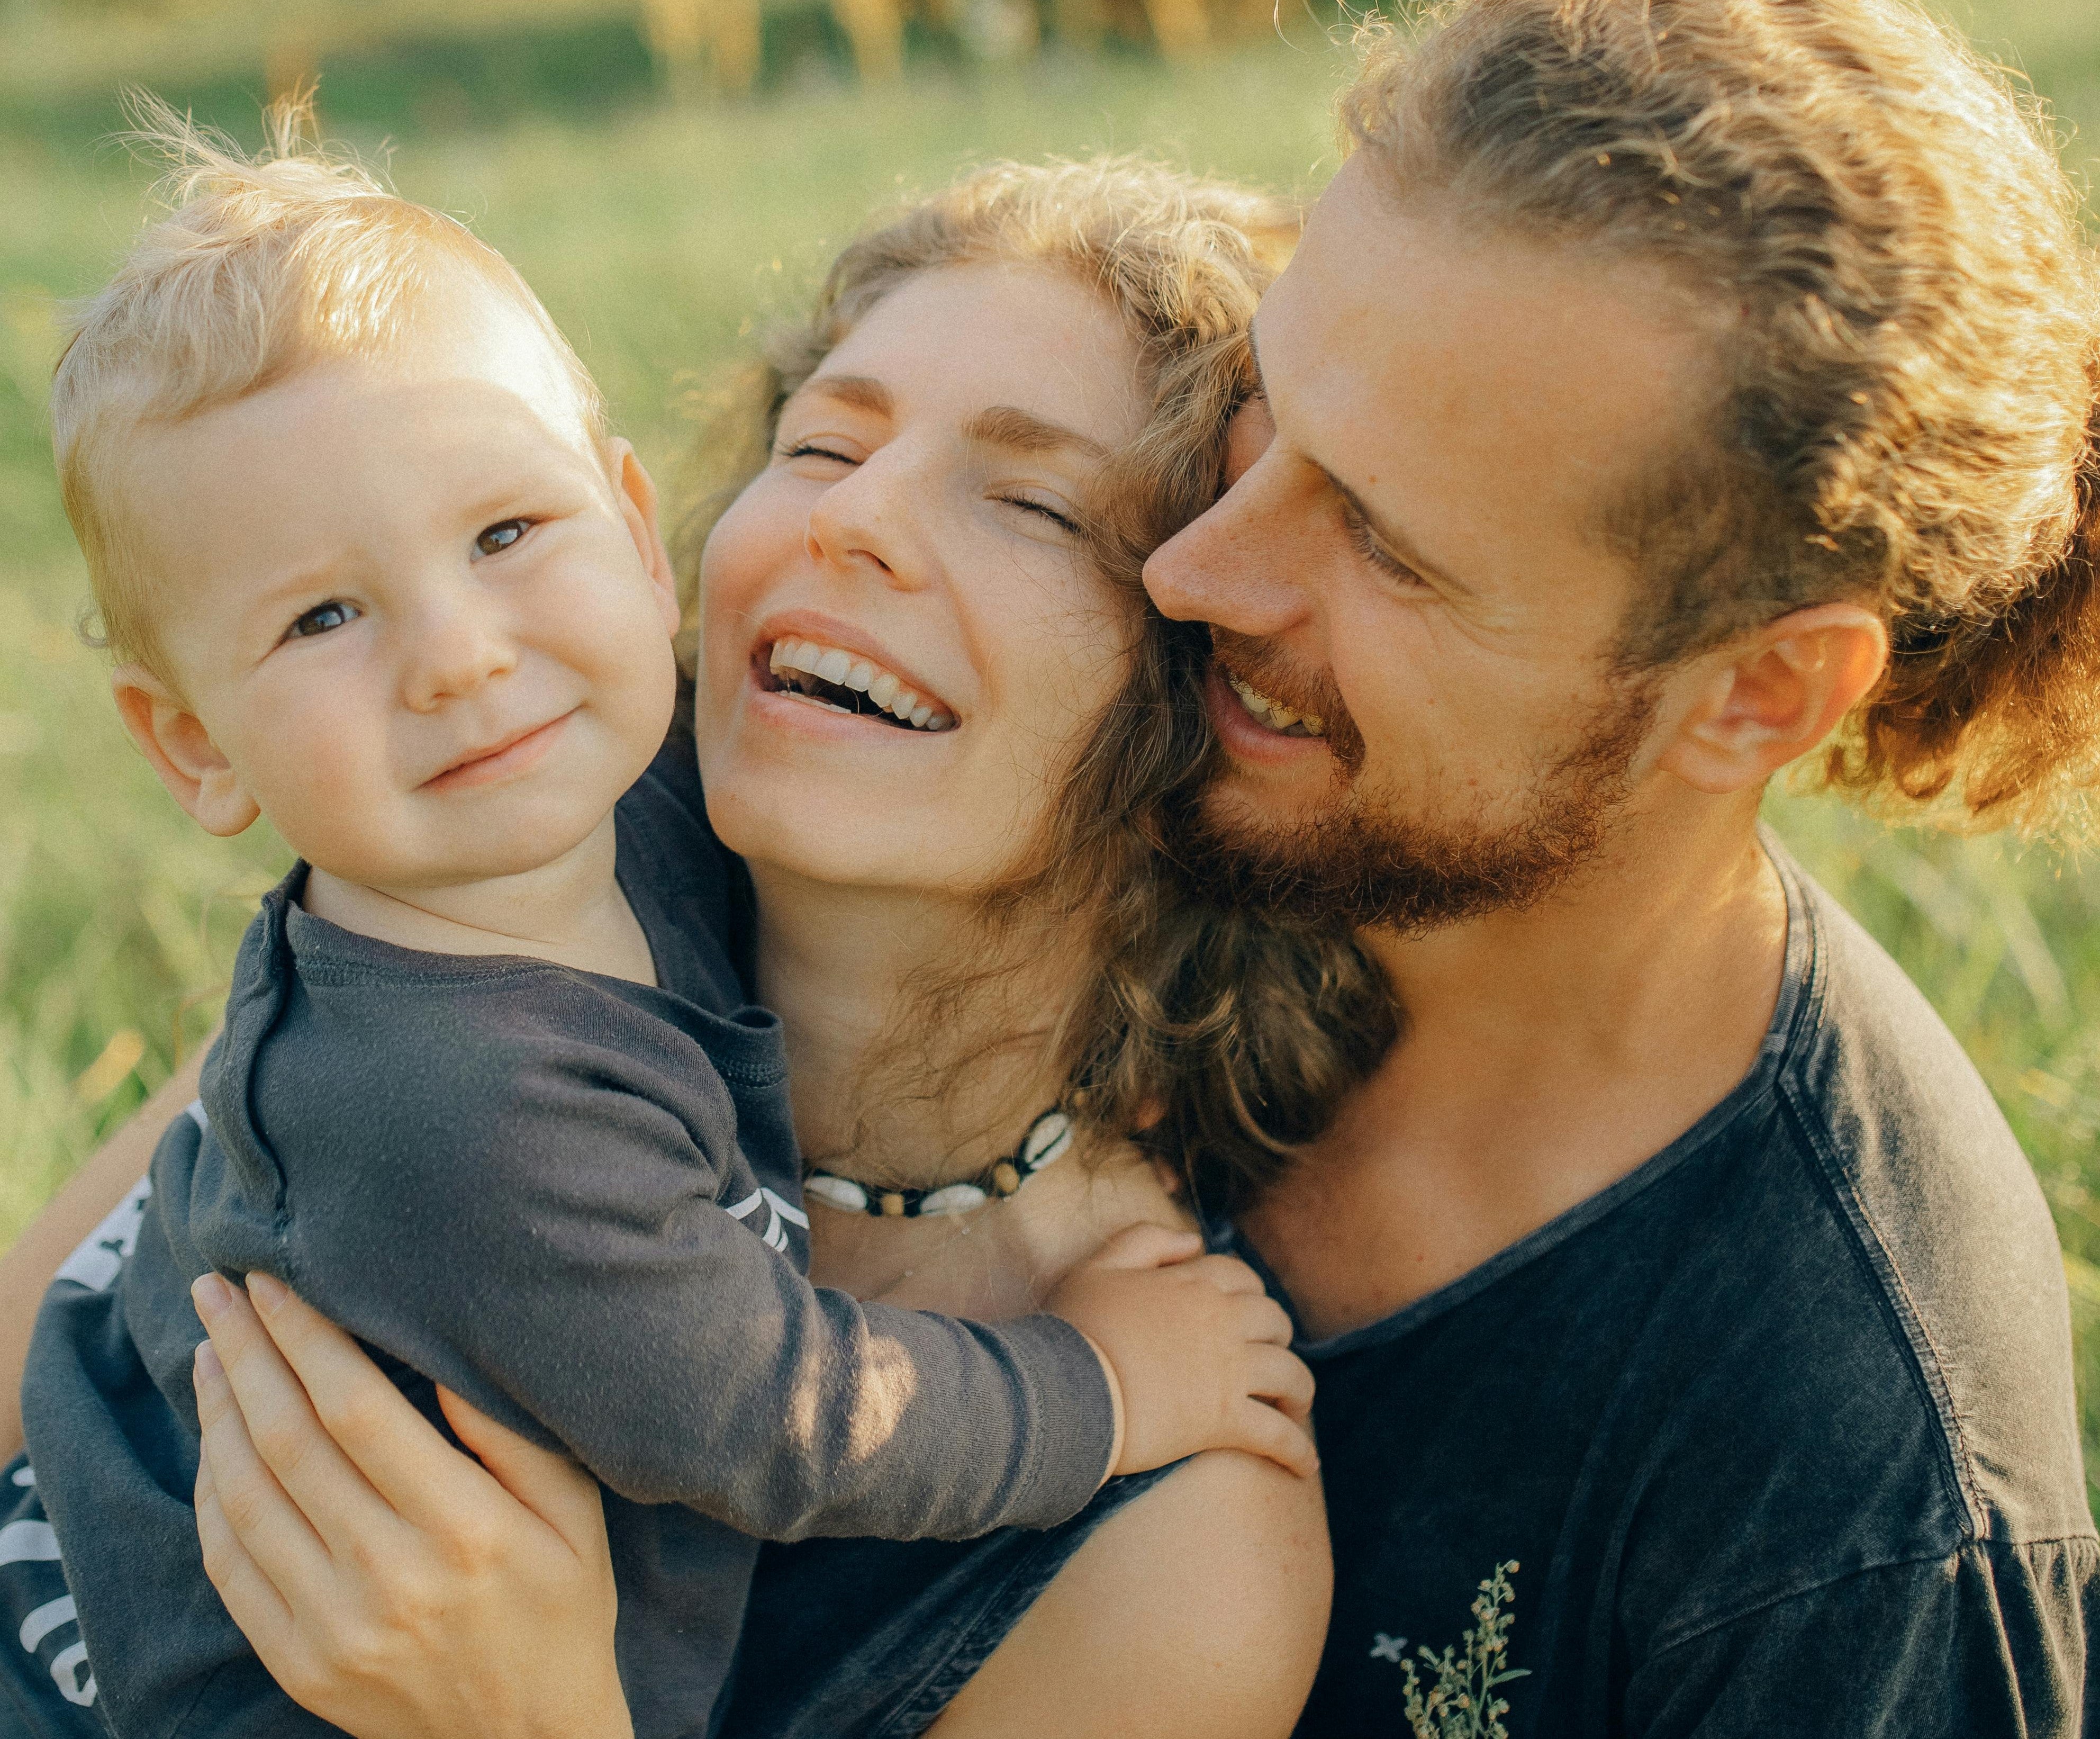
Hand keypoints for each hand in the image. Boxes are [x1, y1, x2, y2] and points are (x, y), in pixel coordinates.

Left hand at [189, 1272, 633, 1738]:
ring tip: (209, 1351)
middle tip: (216, 1289)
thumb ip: (512, 1434)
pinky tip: (214, 1440)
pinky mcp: (296, 1661)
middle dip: (245, 1353)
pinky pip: (230, 1564)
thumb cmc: (562, 1607)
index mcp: (465, 1528)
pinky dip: (209, 1492)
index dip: (306, 1337)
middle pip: (289, 1440)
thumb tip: (444, 1352)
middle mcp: (390, 1576)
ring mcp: (332, 1626)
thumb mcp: (575, 1512)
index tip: (273, 1282)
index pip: (357, 1409)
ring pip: (245, 1496)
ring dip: (217, 1413)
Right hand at [1045, 1225, 1316, 1479]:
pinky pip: (1278, 1435)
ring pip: (1291, 1375)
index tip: (1243, 1315)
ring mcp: (1228, 1371)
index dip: (1248, 1295)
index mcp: (1193, 1284)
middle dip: (1278, 1338)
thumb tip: (1194, 1241)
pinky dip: (1296, 1451)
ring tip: (1295, 1410)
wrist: (1063, 1388)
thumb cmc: (1073, 1329)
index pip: (1241, 1279)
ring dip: (1299, 1392)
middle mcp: (1221, 1322)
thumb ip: (1145, 1240)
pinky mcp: (1226, 1420)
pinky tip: (1304, 1465)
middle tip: (1268, 1360)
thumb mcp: (1098, 1266)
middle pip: (1275, 1322)